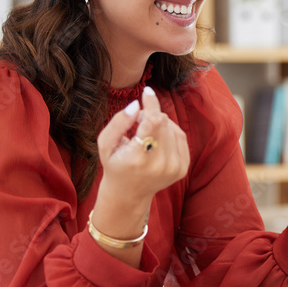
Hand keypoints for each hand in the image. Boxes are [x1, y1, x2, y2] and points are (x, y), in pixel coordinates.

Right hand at [97, 86, 189, 203]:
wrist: (129, 194)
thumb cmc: (115, 164)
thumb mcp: (105, 144)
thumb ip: (118, 122)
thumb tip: (136, 105)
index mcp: (139, 158)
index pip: (153, 122)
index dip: (151, 104)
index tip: (147, 92)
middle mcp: (160, 164)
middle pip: (162, 122)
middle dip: (150, 116)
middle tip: (137, 125)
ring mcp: (174, 168)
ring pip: (172, 128)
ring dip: (159, 124)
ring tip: (145, 136)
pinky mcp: (182, 168)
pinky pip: (180, 136)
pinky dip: (169, 133)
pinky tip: (157, 140)